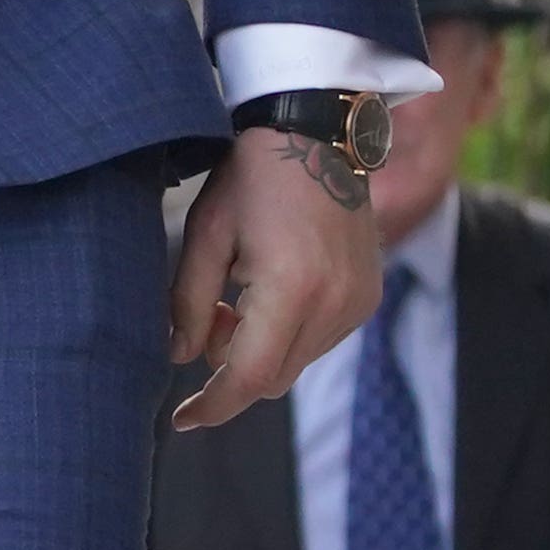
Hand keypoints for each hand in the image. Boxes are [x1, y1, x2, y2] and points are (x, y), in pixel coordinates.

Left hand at [166, 123, 379, 432]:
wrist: (318, 130)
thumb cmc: (253, 174)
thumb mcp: (205, 233)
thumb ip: (189, 304)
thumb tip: (181, 358)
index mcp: (291, 287)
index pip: (249, 377)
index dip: (213, 406)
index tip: (182, 419)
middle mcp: (335, 302)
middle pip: (273, 379)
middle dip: (233, 370)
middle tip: (212, 318)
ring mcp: (358, 301)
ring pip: (296, 364)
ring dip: (262, 350)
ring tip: (241, 295)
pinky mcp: (367, 296)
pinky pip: (320, 341)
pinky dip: (289, 334)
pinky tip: (273, 289)